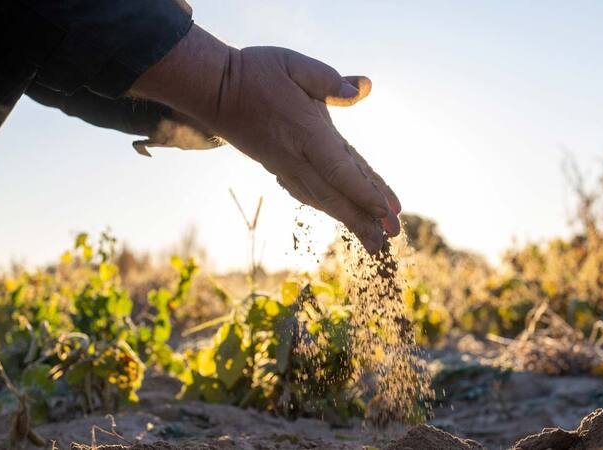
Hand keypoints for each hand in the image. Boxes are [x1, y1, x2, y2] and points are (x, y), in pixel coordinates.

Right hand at [130, 26, 399, 252]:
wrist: (211, 89)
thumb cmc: (255, 72)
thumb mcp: (295, 65)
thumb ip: (329, 80)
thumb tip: (363, 88)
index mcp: (307, 133)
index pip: (342, 169)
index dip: (367, 192)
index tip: (389, 212)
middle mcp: (297, 157)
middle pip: (336, 195)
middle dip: (365, 219)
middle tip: (391, 238)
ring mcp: (285, 166)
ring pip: (322, 200)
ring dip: (350, 220)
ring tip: (373, 240)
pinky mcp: (277, 166)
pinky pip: (306, 193)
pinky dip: (327, 208)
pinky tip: (340, 214)